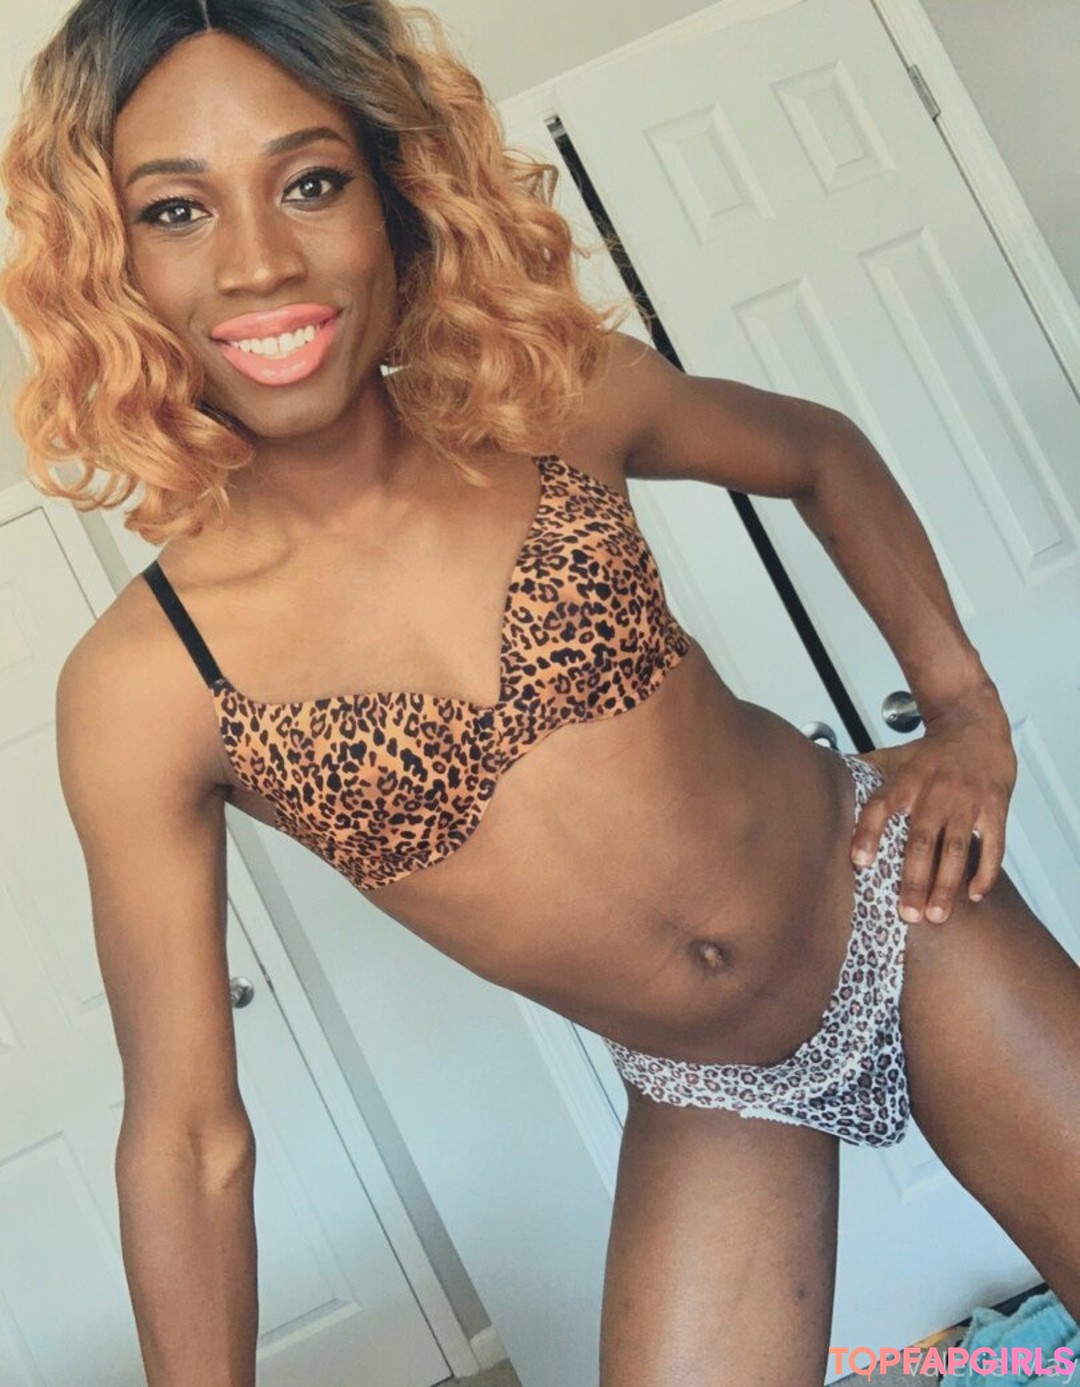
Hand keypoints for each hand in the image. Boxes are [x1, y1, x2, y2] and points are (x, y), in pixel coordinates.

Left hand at [851, 682, 1015, 923]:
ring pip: (956, 849)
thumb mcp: (894, 757)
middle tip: (906, 914)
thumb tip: (822, 779)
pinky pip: (993, 846)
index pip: (881, 807)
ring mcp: (966, 801)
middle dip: (914, 880)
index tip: (859, 863)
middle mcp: (934, 792)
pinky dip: (985, 873)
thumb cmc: (931, 751)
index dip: (869, 834)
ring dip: (946, 885)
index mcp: (906, 781)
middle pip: (921, 841)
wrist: (976, 725)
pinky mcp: (995, 807)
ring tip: (935, 915)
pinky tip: (974, 895)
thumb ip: (863, 774)